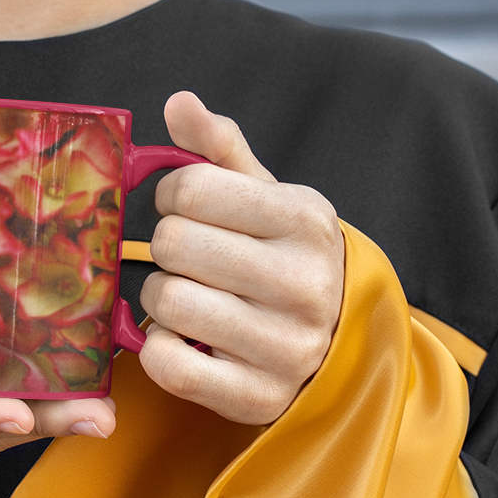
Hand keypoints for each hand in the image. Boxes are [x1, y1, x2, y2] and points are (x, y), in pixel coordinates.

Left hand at [138, 92, 343, 425]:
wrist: (337, 342)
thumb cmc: (284, 256)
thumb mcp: (267, 197)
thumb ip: (220, 150)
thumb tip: (179, 102)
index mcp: (304, 220)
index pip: (192, 188)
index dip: (171, 194)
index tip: (184, 208)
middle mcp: (303, 283)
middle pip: (173, 243)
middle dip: (164, 246)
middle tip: (185, 256)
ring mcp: (285, 345)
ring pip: (167, 301)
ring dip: (159, 296)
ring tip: (187, 295)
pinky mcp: (258, 396)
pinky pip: (168, 364)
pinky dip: (160, 349)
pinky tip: (185, 338)